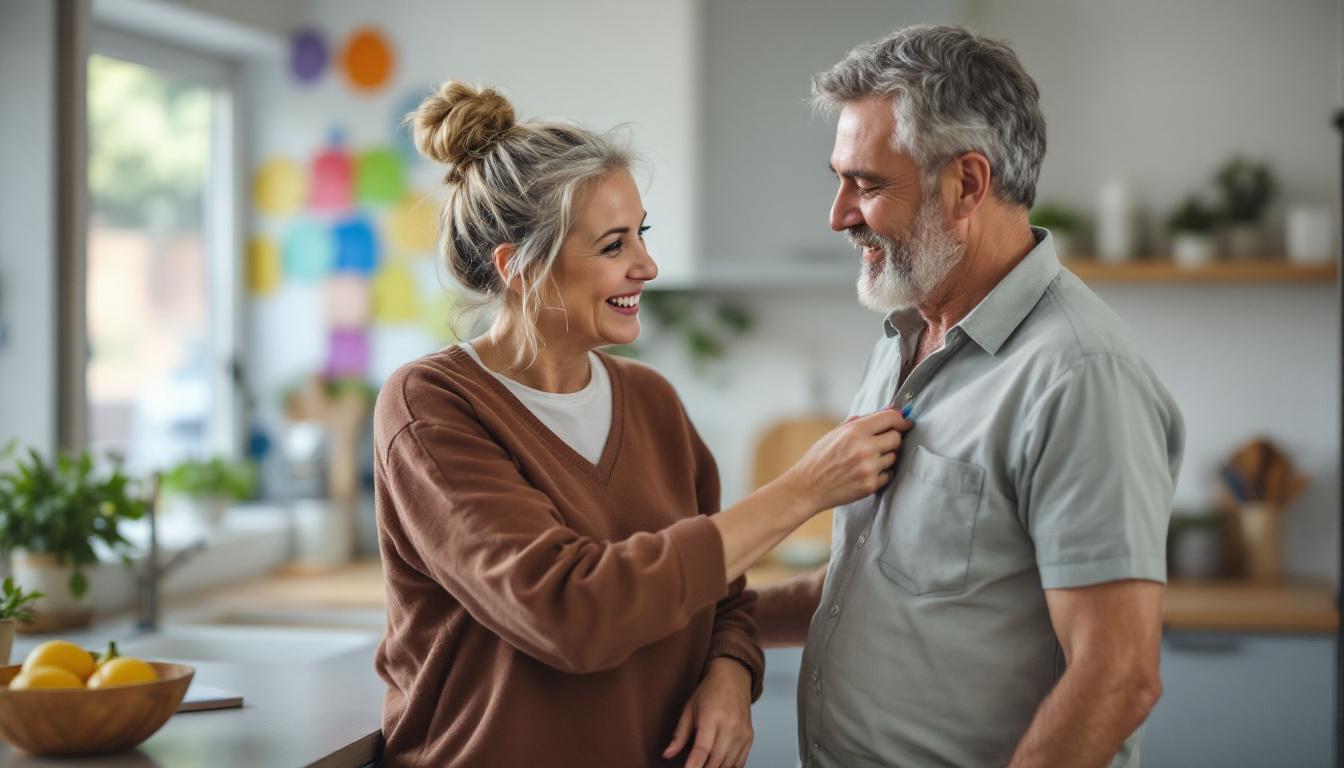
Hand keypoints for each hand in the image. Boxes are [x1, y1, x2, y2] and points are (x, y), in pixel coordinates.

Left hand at [663, 658, 753, 767]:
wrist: (732, 678)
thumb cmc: (709, 692)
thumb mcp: (689, 709)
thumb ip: (680, 734)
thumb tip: (668, 754)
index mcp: (711, 717)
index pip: (702, 749)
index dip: (693, 765)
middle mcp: (729, 726)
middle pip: (716, 760)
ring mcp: (741, 733)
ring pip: (728, 764)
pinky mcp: (749, 737)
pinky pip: (740, 762)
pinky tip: (719, 767)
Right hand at [783, 408, 910, 511]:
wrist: (808, 486)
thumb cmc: (820, 458)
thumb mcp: (836, 432)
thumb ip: (863, 421)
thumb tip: (890, 411)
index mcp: (855, 431)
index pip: (891, 418)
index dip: (900, 419)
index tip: (903, 422)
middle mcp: (864, 448)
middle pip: (897, 438)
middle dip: (892, 438)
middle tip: (881, 443)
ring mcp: (869, 468)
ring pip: (894, 457)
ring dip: (885, 457)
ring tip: (867, 460)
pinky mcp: (870, 485)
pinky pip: (888, 475)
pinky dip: (880, 473)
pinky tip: (865, 472)